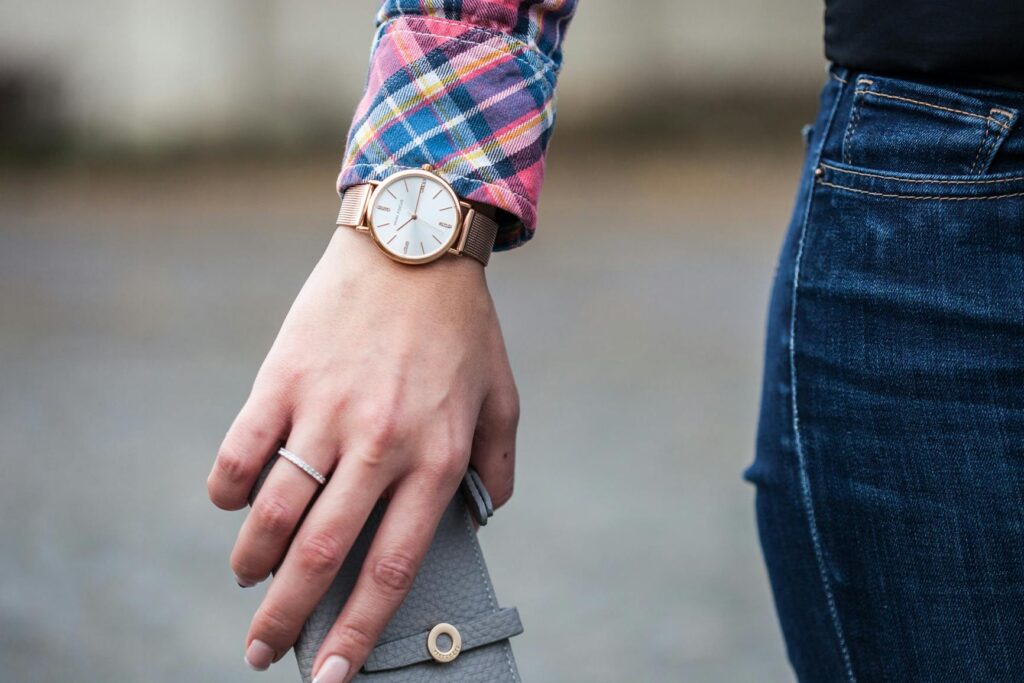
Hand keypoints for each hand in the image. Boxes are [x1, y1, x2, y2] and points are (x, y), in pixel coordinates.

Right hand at [207, 226, 518, 681]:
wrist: (413, 244)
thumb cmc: (461, 327)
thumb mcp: (501, 396)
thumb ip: (499, 463)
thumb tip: (486, 513)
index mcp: (434, 457)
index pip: (391, 565)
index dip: (359, 630)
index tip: (332, 675)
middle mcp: (378, 444)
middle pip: (320, 555)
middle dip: (286, 618)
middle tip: (261, 653)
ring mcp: (326, 410)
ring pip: (272, 511)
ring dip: (251, 562)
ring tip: (248, 580)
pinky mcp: (284, 377)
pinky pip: (240, 450)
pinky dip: (226, 489)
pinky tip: (231, 504)